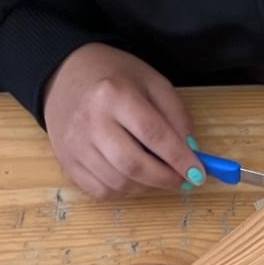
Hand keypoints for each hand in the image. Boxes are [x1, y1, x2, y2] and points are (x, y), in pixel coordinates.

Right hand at [42, 44, 201, 197]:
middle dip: (165, 178)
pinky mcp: (67, 161)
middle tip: (180, 179)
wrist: (65, 74)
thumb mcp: (152, 82)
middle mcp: (90, 120)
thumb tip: (191, 153)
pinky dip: (124, 190)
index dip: (179, 158)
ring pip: (119, 183)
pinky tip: (131, 175)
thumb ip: (176, 115)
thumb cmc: (114, 77)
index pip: (153, 134)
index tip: (198, 173)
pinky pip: (101, 190)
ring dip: (146, 186)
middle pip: (134, 164)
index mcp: (113, 93)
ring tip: (156, 174)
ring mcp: (75, 144)